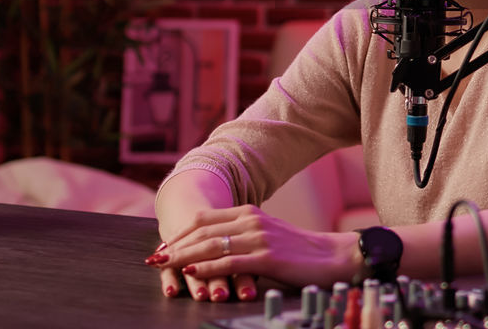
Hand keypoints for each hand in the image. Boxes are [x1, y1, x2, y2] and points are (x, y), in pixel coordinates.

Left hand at [146, 204, 361, 300]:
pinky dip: (206, 268)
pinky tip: (191, 274)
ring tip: (163, 265)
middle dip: (174, 245)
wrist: (334, 256)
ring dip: (183, 256)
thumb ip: (241, 237)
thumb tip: (213, 248)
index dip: (180, 232)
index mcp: (250, 212)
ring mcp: (259, 237)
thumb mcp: (267, 236)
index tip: (163, 245)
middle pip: (202, 230)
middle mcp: (251, 220)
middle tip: (153, 258)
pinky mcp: (267, 257)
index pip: (204, 219)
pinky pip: (228, 262)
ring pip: (210, 245)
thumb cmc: (299, 251)